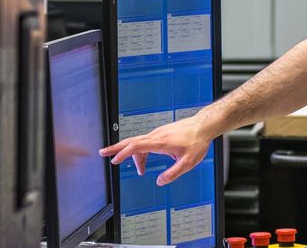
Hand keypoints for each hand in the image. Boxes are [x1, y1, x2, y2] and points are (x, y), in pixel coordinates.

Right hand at [98, 114, 216, 185]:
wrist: (203, 125)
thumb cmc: (197, 141)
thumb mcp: (188, 162)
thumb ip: (173, 173)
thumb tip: (159, 181)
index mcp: (160, 142)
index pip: (136, 146)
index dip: (124, 154)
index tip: (114, 160)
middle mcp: (156, 136)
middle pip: (131, 141)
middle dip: (116, 148)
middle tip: (103, 153)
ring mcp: (158, 133)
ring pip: (139, 143)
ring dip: (134, 156)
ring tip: (139, 170)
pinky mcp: (161, 134)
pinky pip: (145, 143)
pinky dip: (141, 152)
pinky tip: (145, 161)